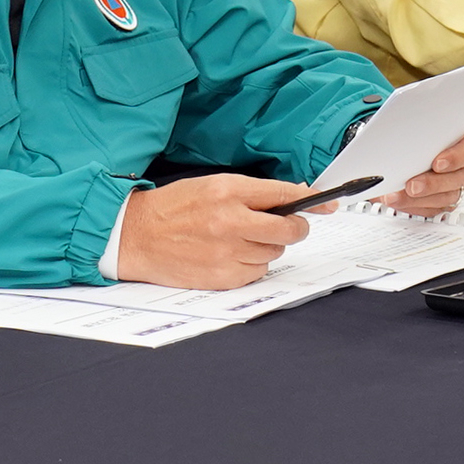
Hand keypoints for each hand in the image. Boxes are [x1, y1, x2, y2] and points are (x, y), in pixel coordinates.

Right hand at [114, 175, 316, 287]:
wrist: (136, 236)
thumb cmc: (174, 209)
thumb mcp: (212, 186)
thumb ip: (251, 193)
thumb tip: (292, 200)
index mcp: (227, 191)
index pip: (283, 195)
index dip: (310, 201)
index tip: (327, 204)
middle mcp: (230, 222)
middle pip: (288, 229)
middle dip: (293, 228)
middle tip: (285, 226)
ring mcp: (227, 252)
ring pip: (274, 252)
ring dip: (266, 246)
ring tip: (239, 239)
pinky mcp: (222, 277)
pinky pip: (257, 272)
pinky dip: (251, 265)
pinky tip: (229, 255)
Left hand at [387, 128, 463, 218]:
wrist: (425, 143)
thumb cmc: (431, 133)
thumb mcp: (430, 125)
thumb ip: (423, 128)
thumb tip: (396, 126)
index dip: (455, 158)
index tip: (437, 163)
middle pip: (456, 180)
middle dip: (431, 185)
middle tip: (412, 185)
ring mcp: (456, 185)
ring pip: (444, 198)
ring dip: (418, 200)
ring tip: (396, 196)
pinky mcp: (443, 200)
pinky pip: (432, 209)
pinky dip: (413, 207)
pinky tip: (398, 201)